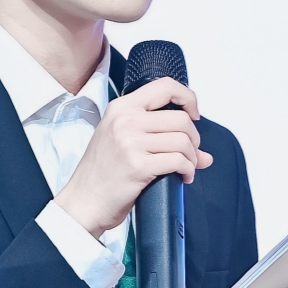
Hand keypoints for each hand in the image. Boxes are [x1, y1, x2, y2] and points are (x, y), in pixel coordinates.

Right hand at [54, 78, 212, 238]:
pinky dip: (188, 170)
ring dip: (192, 157)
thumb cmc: (100, 174)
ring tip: (185, 167)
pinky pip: (179, 161)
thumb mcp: (121, 142)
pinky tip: (182, 177)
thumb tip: (204, 154)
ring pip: (183, 140)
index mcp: (120, 109)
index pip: (164, 86)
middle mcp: (124, 121)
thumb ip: (158, 137)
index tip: (194, 114)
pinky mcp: (138, 165)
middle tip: (189, 153)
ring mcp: (130, 142)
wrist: (83, 201)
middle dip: (193, 138)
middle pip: (181, 118)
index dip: (188, 98)